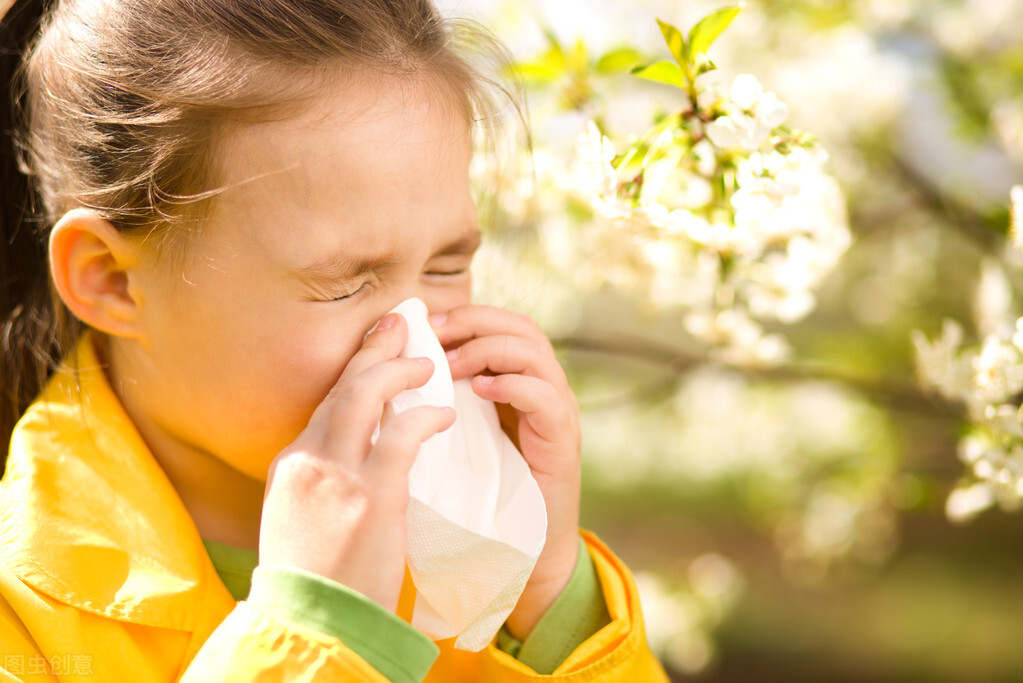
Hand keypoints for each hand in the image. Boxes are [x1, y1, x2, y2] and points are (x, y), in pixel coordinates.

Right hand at [258, 313, 454, 611]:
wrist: (311, 627)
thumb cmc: (314, 582)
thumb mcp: (300, 522)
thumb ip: (321, 483)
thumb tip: (351, 461)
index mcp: (290, 467)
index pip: (326, 403)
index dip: (355, 372)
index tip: (376, 352)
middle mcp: (307, 461)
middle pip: (342, 386)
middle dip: (373, 349)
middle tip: (402, 325)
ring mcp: (335, 475)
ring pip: (365, 393)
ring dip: (398, 369)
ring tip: (427, 361)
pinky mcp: (370, 496)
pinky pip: (403, 434)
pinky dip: (426, 415)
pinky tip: (444, 414)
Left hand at [431, 305, 581, 638]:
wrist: (519, 553)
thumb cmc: (478, 497)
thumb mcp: (452, 438)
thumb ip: (436, 402)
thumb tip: (386, 369)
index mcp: (516, 382)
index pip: (499, 324)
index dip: (463, 315)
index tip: (422, 325)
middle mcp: (542, 389)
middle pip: (521, 326)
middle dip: (475, 321)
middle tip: (435, 334)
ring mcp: (557, 412)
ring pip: (535, 352)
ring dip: (489, 349)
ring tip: (453, 365)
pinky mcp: (562, 441)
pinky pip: (545, 397)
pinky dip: (512, 385)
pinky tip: (481, 391)